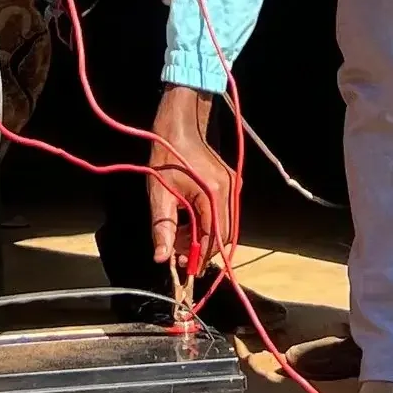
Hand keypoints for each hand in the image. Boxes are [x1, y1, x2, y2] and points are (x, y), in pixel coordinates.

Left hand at [148, 86, 237, 278]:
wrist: (180, 124)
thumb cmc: (166, 156)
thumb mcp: (159, 194)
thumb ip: (163, 227)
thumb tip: (162, 258)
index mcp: (214, 194)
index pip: (214, 238)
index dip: (201, 256)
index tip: (186, 268)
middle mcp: (230, 192)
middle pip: (223, 235)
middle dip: (203, 248)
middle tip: (180, 254)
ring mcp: (233, 187)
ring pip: (224, 225)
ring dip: (204, 236)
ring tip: (181, 236)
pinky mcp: (230, 184)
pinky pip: (223, 214)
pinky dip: (208, 223)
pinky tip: (189, 222)